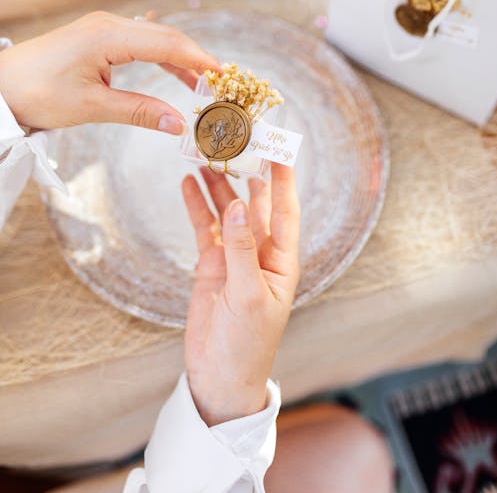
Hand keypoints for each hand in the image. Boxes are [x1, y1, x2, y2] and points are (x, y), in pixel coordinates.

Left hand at [0, 11, 219, 132]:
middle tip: (220, 82)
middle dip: (195, 58)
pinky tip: (174, 71)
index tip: (224, 75)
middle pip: (165, 36)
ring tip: (202, 83)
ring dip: (179, 58)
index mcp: (108, 36)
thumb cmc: (37, 92)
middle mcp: (109, 25)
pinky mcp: (97, 37)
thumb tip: (179, 124)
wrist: (0, 85)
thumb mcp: (91, 106)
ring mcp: (103, 28)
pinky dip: (160, 57)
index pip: (167, 43)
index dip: (199, 59)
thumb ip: (139, 112)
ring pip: (154, 38)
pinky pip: (139, 42)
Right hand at [182, 164, 299, 425]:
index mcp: (282, 260)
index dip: (283, 179)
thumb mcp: (248, 295)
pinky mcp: (211, 265)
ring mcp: (234, 257)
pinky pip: (204, 228)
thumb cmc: (247, 343)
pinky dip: (196, 206)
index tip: (278, 148)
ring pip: (226, 210)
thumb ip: (242, 248)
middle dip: (247, 173)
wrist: (220, 376)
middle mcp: (261, 252)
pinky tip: (188, 184)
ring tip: (206, 154)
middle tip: (235, 141)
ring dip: (218, 184)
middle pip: (254, 203)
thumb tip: (235, 204)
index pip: (286, 210)